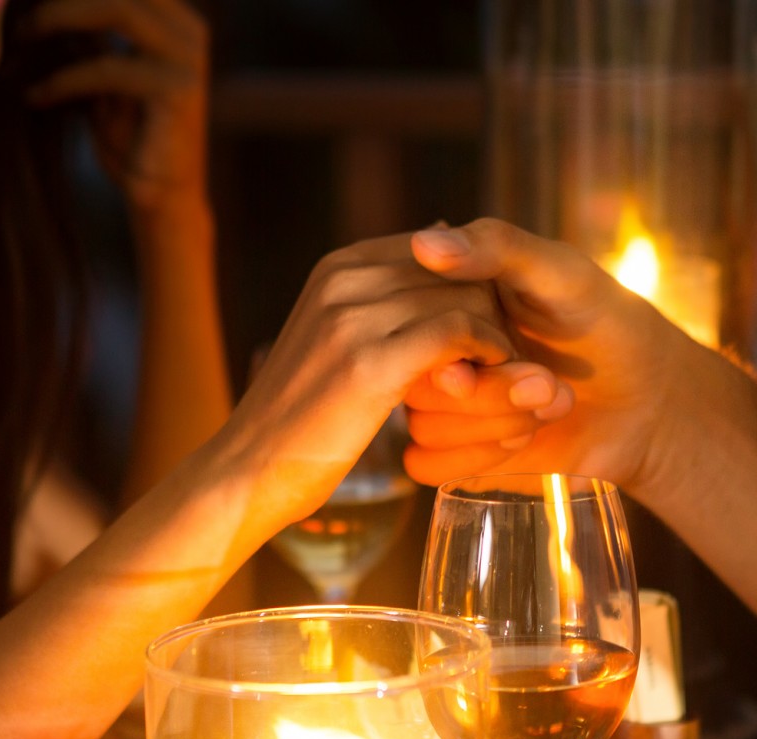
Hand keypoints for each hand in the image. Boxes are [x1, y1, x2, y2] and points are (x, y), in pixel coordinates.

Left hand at [28, 0, 209, 211]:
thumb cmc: (129, 137)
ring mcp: (188, 61)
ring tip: (23, 38)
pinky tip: (36, 97)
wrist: (160, 197)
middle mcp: (190, 32)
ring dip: (60, 17)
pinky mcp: (177, 94)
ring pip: (119, 9)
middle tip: (21, 18)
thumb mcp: (104, 73)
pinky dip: (64, 79)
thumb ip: (91, 33)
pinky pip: (108, 68)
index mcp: (177, 21)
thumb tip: (46, 1)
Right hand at [222, 234, 569, 524]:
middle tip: (509, 355)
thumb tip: (435, 259)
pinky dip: (486, 354)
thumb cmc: (300, 420)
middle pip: (457, 270)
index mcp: (338, 267)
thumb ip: (380, 306)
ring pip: (464, 298)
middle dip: (493, 309)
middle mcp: (344, 278)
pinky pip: (457, 334)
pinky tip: (488, 381)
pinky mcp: (370, 363)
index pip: (437, 248)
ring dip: (497, 335)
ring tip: (506, 372)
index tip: (490, 329)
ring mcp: (353, 316)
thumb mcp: (334, 344)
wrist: (247, 472)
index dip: (474, 287)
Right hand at [404, 218, 698, 490]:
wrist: (647, 400)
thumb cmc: (607, 323)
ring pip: (423, 427)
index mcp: (447, 298)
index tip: (504, 348)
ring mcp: (444, 402)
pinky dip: (477, 457)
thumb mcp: (562, 272)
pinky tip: (524, 439)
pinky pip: (425, 465)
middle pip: (414, 381)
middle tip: (548, 383)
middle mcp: (437, 349)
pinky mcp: (455, 451)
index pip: (407, 320)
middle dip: (489, 392)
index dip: (450, 343)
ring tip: (551, 404)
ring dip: (494, 423)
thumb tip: (425, 242)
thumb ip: (497, 248)